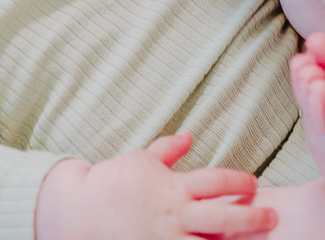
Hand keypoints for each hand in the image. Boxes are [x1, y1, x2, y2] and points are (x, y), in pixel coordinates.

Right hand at [35, 131, 276, 239]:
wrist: (80, 211)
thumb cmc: (112, 182)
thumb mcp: (141, 159)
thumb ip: (168, 148)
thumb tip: (189, 134)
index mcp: (171, 186)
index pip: (215, 181)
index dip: (238, 181)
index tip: (252, 182)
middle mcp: (174, 215)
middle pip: (224, 218)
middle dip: (252, 217)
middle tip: (271, 216)